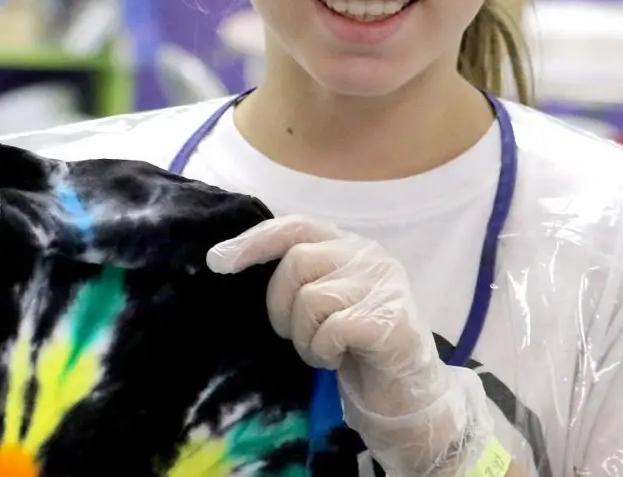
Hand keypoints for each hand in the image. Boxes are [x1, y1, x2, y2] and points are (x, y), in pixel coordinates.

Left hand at [210, 215, 490, 475]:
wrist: (405, 396)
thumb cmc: (354, 349)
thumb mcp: (321, 303)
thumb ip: (296, 277)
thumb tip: (226, 258)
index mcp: (349, 245)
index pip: (295, 226)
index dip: (253, 241)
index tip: (217, 262)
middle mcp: (370, 255)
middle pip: (297, 261)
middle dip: (281, 307)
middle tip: (299, 336)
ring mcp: (386, 284)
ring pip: (312, 298)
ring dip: (306, 337)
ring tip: (324, 350)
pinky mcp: (393, 319)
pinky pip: (333, 329)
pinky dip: (325, 351)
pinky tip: (340, 360)